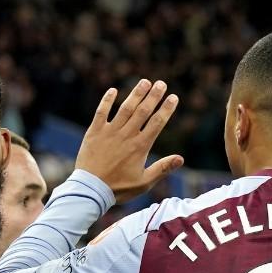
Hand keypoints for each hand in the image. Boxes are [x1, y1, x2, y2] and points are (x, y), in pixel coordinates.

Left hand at [74, 79, 182, 202]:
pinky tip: (113, 90)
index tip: (173, 97)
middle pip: (143, 111)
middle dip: (153, 96)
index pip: (157, 123)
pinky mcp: (94, 132)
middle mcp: (126, 136)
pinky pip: (101, 112)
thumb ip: (162, 168)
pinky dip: (107, 100)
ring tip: (144, 82)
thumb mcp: (144, 182)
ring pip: (125, 109)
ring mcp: (110, 132)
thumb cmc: (118, 188)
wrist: (90, 190)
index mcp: (140, 147)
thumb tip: (181, 158)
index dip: (166, 109)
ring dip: (135, 94)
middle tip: (161, 83)